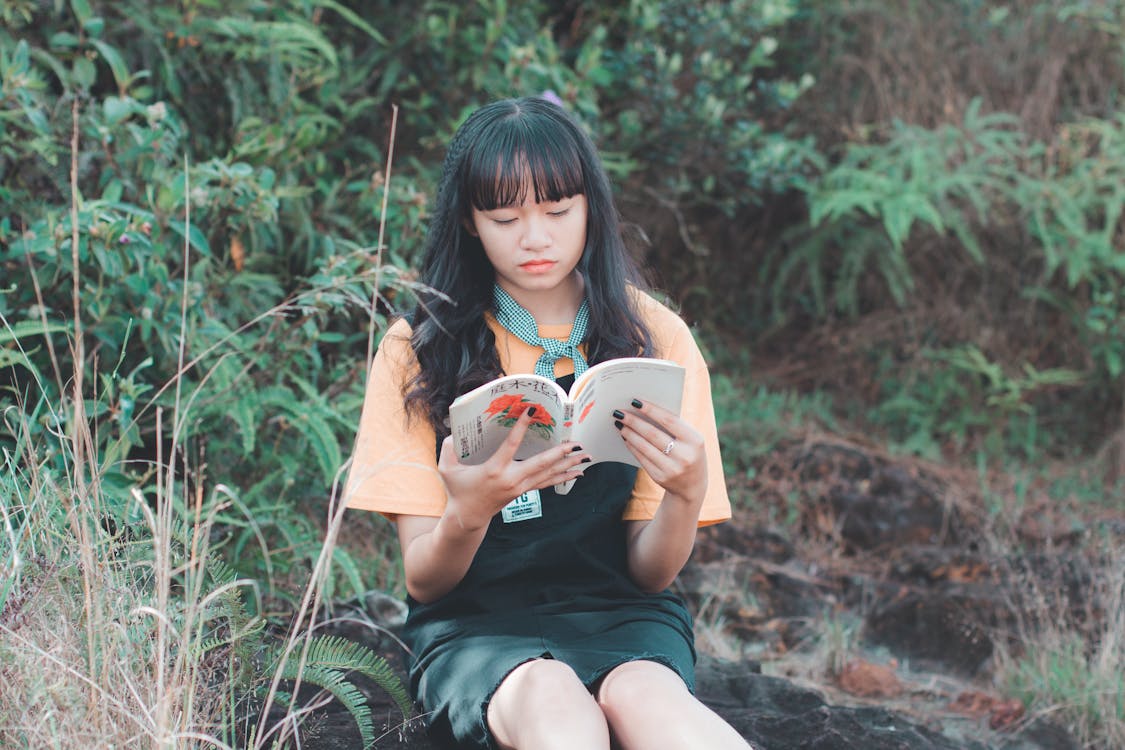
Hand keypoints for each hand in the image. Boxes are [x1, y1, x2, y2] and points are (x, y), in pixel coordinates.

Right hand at [438, 406, 589, 530]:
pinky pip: (548, 482)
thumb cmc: (458, 489)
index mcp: (494, 469)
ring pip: (549, 474)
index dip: (521, 427)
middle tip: (576, 442)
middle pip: (541, 463)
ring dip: (569, 465)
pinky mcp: (524, 491)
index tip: (531, 412)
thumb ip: (448, 448)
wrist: (468, 516)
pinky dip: (563, 477)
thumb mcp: (447, 468)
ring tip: (585, 456)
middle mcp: (512, 479)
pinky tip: (578, 473)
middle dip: (560, 453)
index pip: (511, 445)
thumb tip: (454, 431)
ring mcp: (520, 486)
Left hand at [613, 399, 706, 504]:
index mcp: (695, 441)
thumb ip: (673, 426)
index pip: (669, 421)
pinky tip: (626, 438)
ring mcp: (672, 469)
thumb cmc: (689, 453)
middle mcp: (684, 456)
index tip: (635, 401)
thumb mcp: (690, 440)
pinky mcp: (660, 478)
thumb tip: (644, 410)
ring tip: (620, 423)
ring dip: (629, 433)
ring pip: (644, 446)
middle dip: (634, 421)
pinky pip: (641, 458)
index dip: (651, 410)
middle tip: (619, 412)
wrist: (692, 486)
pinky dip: (632, 446)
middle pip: (652, 434)